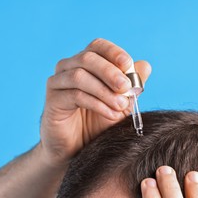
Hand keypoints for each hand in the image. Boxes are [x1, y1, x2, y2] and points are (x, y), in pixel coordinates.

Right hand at [40, 38, 151, 165]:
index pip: (98, 46)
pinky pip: (74, 95)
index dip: (113, 52)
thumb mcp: (121, 103)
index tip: (128, 65)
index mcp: (84, 63)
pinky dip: (96, 103)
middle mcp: (67, 68)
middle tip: (126, 87)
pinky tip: (109, 114)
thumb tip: (145, 66)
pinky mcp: (52, 100)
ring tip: (120, 106)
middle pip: (87, 58)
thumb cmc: (97, 124)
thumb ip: (132, 85)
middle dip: (110, 71)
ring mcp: (57, 82)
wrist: (77, 150)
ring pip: (79, 75)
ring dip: (104, 90)